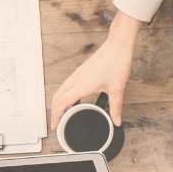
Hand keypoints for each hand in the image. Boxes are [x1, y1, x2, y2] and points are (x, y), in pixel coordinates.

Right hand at [50, 13, 139, 127]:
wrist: (118, 45)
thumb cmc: (117, 62)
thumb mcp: (117, 89)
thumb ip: (116, 107)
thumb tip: (116, 120)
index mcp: (82, 84)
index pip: (62, 103)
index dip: (56, 116)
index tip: (55, 125)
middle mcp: (77, 79)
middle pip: (57, 97)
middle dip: (54, 111)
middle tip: (57, 123)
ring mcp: (78, 74)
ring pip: (61, 90)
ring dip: (59, 103)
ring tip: (64, 114)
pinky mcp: (81, 71)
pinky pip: (68, 85)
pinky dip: (66, 95)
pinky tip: (75, 101)